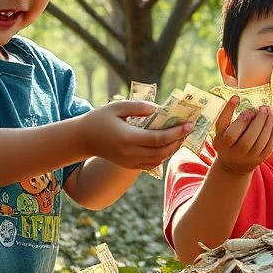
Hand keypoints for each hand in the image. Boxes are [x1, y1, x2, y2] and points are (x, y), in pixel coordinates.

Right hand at [78, 101, 192, 170]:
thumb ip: (138, 107)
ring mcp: (130, 162)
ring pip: (159, 159)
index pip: (158, 139)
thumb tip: (159, 108)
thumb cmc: (100, 119)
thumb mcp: (117, 107)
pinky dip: (163, 155)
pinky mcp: (130, 166)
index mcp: (128, 138)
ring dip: (173, 148)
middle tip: (189, 128)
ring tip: (181, 134)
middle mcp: (130, 153)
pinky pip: (152, 164)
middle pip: (162, 151)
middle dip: (179, 140)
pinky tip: (168, 144)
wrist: (83, 139)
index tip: (189, 124)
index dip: (176, 132)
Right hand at [213, 98, 272, 175]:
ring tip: (269, 113)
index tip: (236, 97)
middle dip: (256, 121)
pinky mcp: (258, 160)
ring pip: (259, 143)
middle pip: (246, 138)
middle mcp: (232, 153)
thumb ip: (232, 119)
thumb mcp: (223, 132)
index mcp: (221, 143)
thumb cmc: (228, 143)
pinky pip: (268, 148)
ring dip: (267, 126)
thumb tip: (252, 108)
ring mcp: (246, 158)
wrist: (232, 166)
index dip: (229, 111)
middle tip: (262, 108)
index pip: (223, 127)